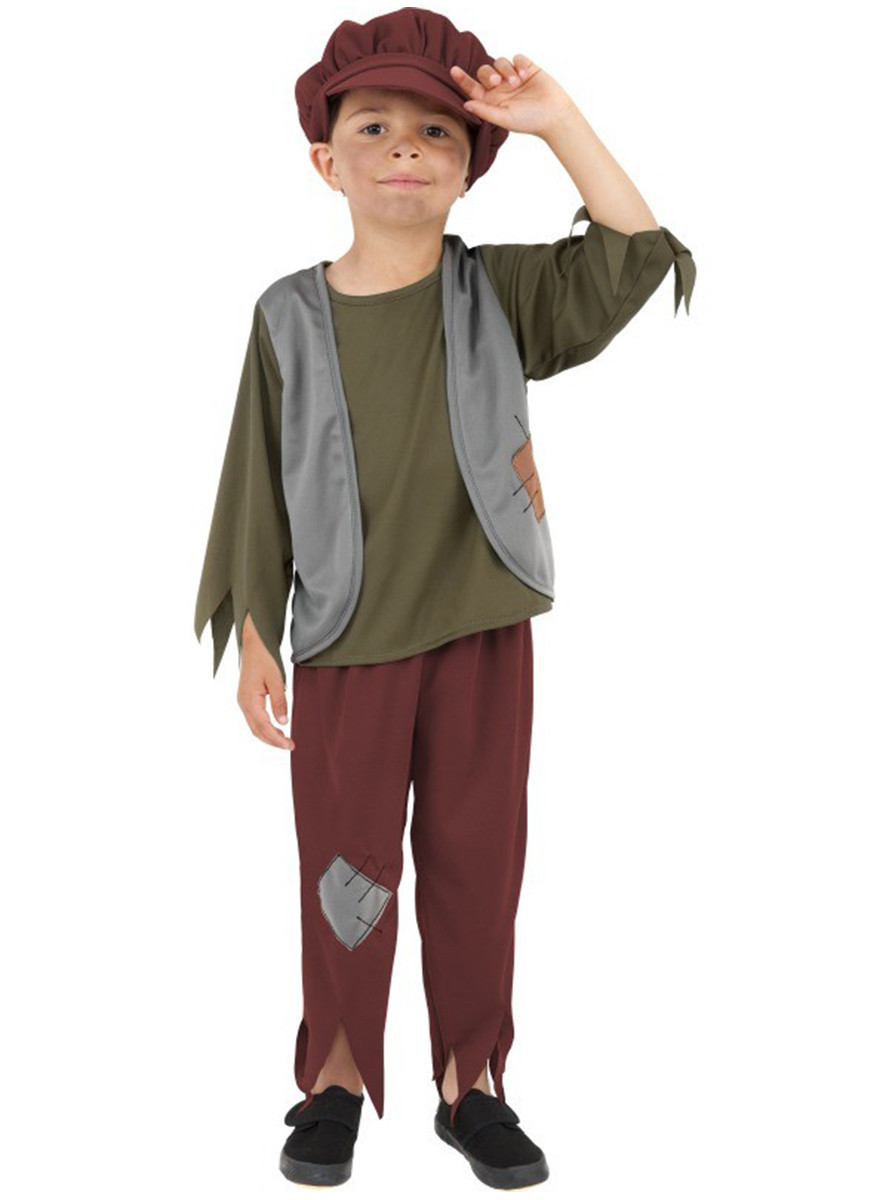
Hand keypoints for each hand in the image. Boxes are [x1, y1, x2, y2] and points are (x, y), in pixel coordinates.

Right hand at [237, 616, 294, 750]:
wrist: (254, 644)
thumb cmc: (265, 659)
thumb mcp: (276, 680)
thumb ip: (279, 702)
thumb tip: (283, 722)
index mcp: (249, 700)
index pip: (264, 727)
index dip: (277, 739)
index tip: (290, 745)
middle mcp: (243, 703)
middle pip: (257, 731)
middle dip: (273, 741)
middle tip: (290, 745)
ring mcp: (243, 701)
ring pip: (254, 726)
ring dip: (268, 735)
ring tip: (284, 739)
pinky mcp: (245, 698)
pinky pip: (254, 719)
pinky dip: (264, 727)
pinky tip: (275, 727)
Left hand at [449, 54, 576, 137]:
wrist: (554, 114)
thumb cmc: (529, 121)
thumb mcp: (504, 118)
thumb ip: (485, 111)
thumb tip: (465, 104)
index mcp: (492, 101)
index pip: (473, 88)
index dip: (462, 79)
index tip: (453, 71)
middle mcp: (500, 88)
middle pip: (484, 71)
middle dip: (488, 73)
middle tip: (497, 82)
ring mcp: (513, 77)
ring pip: (499, 62)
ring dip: (506, 70)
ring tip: (516, 82)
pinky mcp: (526, 68)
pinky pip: (516, 57)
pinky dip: (517, 64)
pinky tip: (524, 75)